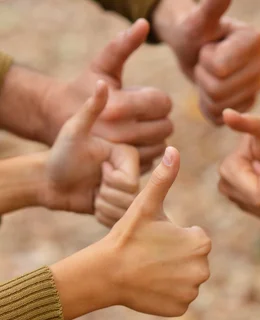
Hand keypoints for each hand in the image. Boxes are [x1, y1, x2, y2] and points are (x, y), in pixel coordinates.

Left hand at [42, 81, 139, 226]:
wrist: (48, 180)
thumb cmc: (60, 154)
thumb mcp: (74, 132)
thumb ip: (91, 109)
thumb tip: (101, 82)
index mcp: (130, 154)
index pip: (133, 180)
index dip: (112, 180)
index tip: (98, 169)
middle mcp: (134, 171)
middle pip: (131, 197)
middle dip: (107, 194)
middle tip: (94, 180)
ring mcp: (128, 189)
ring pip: (125, 210)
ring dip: (103, 205)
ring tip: (93, 191)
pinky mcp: (121, 205)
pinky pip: (120, 219)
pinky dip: (103, 215)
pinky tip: (94, 203)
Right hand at [43, 19, 172, 171]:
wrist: (60, 123)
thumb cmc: (84, 89)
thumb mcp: (102, 66)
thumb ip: (123, 46)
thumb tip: (144, 24)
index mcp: (118, 107)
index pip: (163, 104)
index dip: (158, 99)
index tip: (143, 98)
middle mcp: (120, 134)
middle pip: (166, 126)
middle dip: (158, 117)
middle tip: (142, 113)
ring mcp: (121, 155)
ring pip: (163, 144)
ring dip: (156, 134)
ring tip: (138, 126)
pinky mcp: (123, 169)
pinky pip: (154, 159)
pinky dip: (149, 150)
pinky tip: (135, 141)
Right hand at [51, 147, 211, 319]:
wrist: (105, 273)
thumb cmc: (127, 235)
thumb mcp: (146, 205)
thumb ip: (164, 178)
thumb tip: (174, 149)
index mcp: (200, 242)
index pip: (195, 238)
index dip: (175, 237)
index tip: (156, 239)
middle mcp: (203, 268)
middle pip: (192, 260)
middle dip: (176, 256)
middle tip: (151, 254)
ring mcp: (191, 291)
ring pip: (186, 279)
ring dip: (172, 275)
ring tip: (149, 269)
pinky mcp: (180, 308)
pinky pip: (179, 298)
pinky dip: (167, 294)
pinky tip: (150, 286)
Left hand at [153, 0, 259, 123]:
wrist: (192, 49)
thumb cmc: (193, 31)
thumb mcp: (198, 20)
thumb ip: (212, 5)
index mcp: (254, 40)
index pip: (220, 67)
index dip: (205, 60)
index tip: (207, 48)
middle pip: (220, 88)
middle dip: (203, 76)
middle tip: (204, 62)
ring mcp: (256, 87)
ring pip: (220, 106)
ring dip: (204, 91)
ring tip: (207, 74)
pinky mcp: (246, 105)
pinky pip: (221, 118)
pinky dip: (208, 107)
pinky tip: (209, 91)